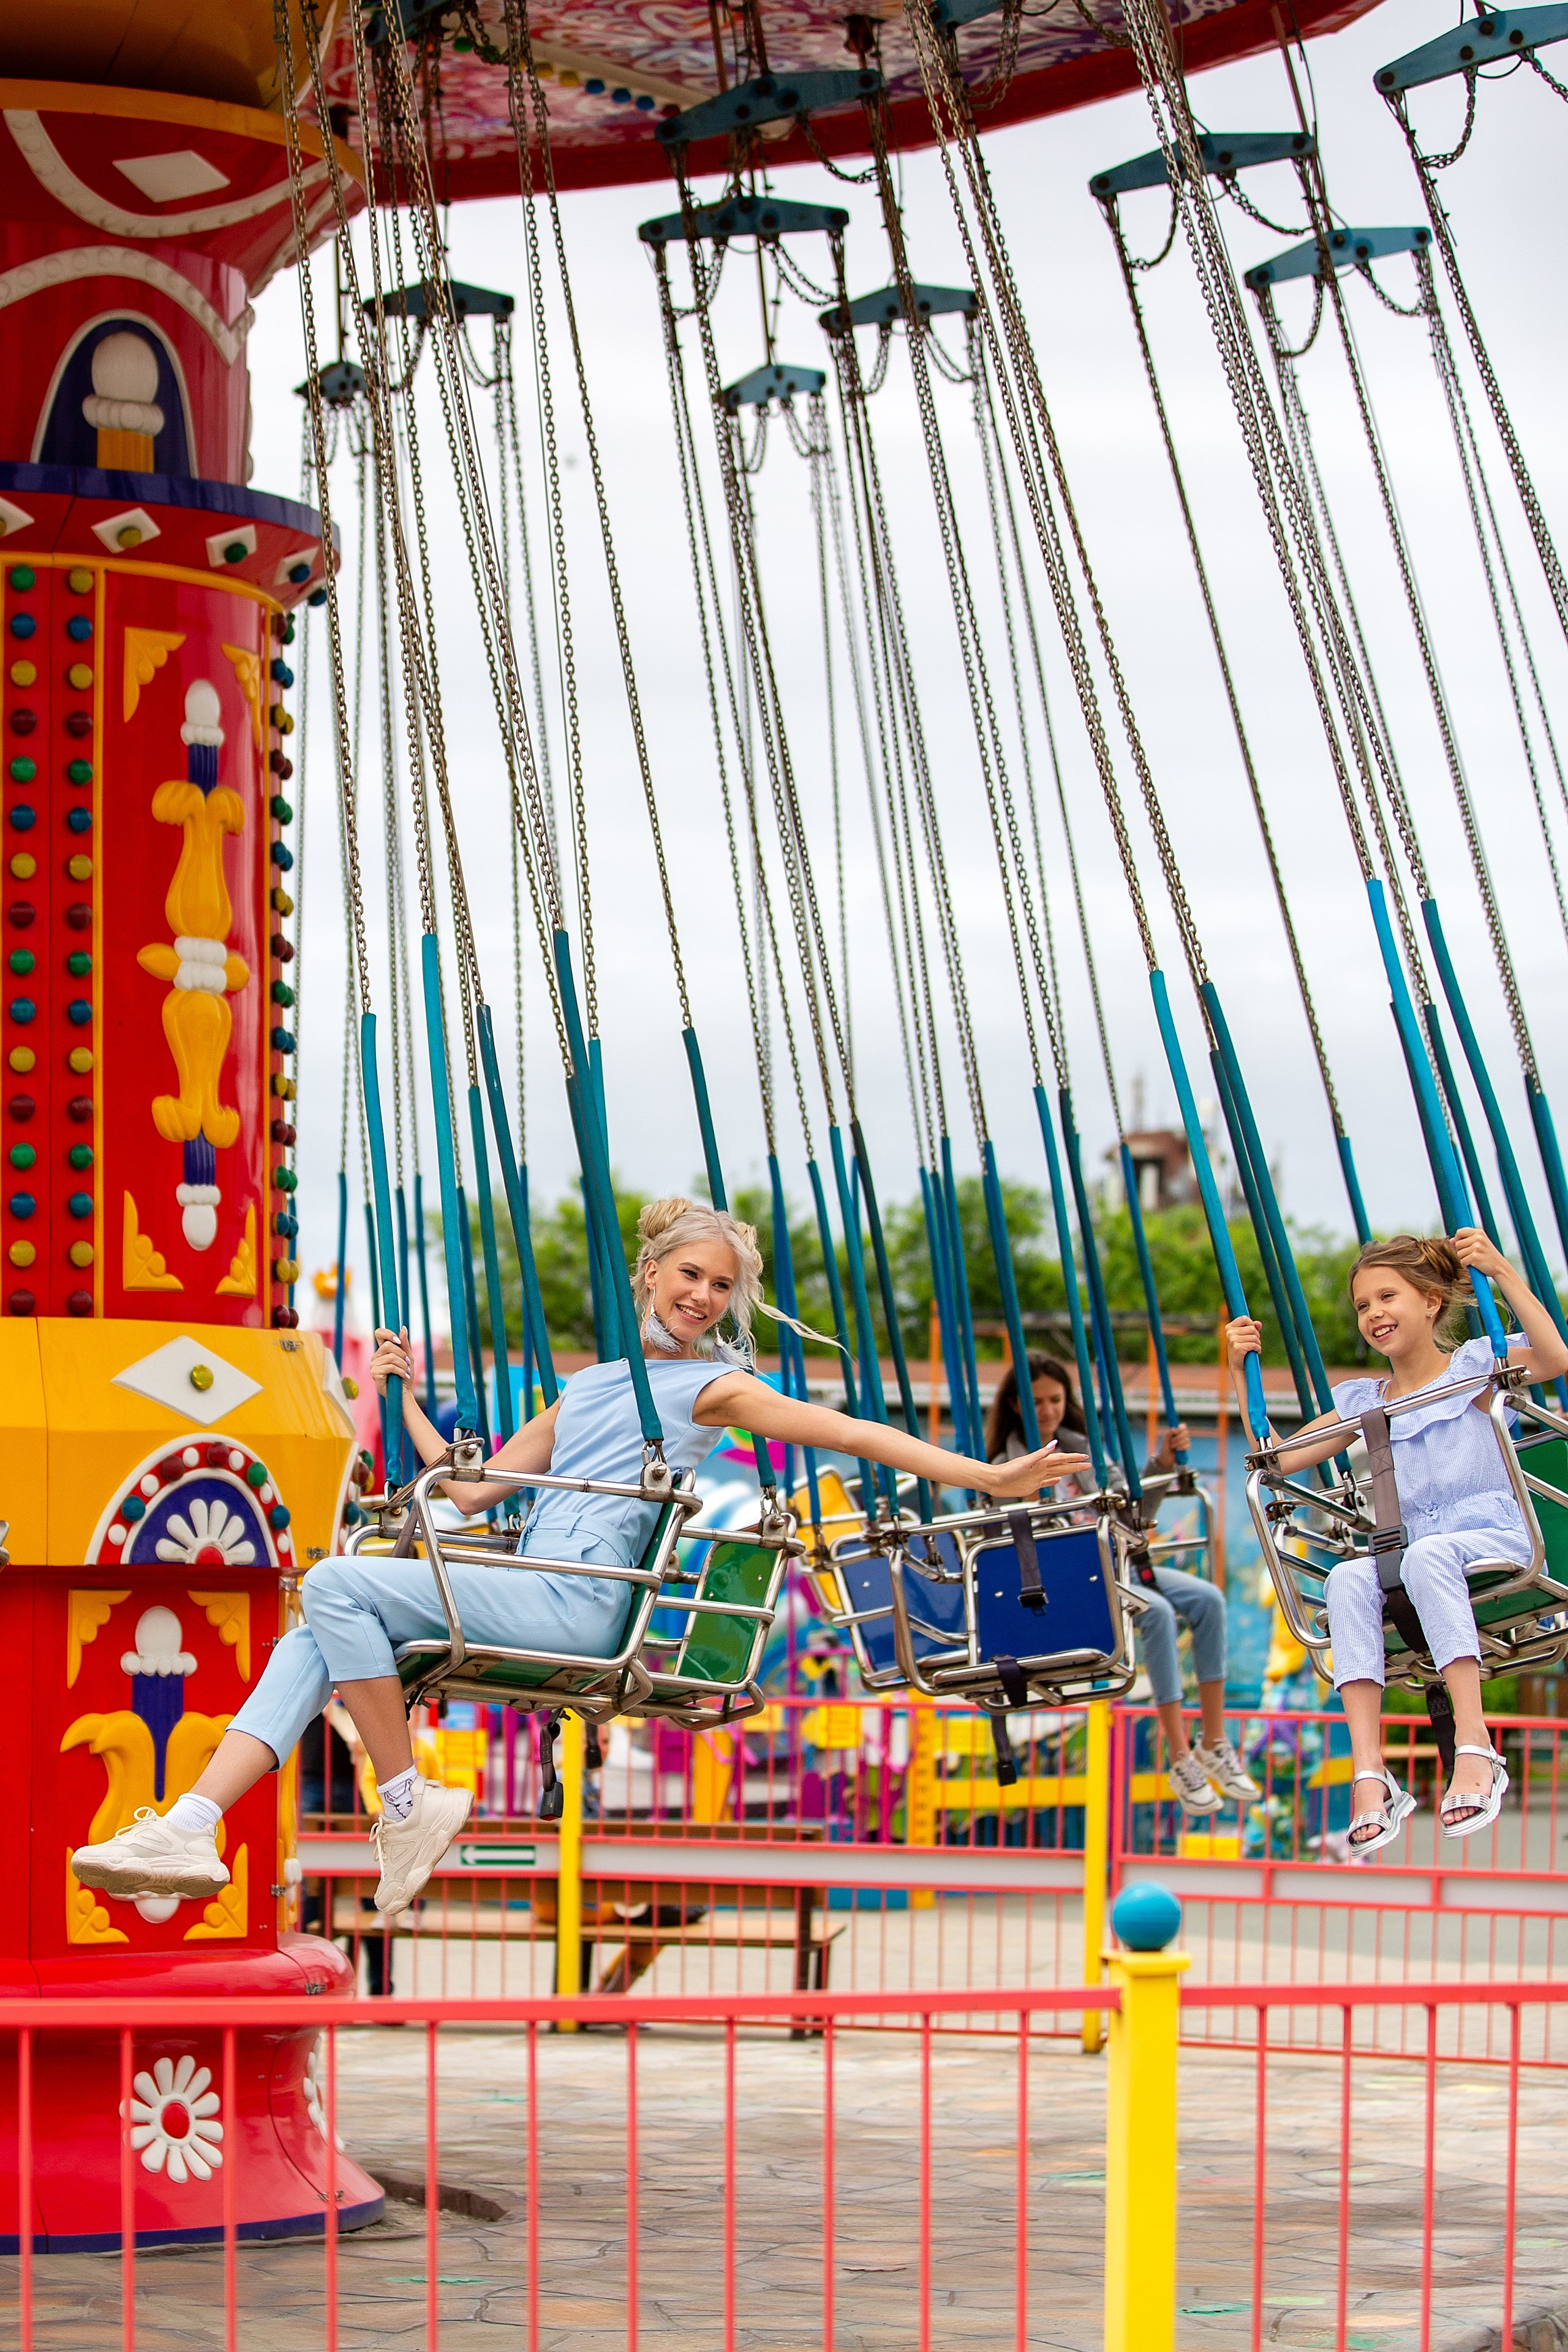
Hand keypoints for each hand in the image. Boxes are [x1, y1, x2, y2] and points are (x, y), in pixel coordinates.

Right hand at [371, 1325, 413, 1399]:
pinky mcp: (374, 1373)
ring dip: (403, 1364)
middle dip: (402, 1354)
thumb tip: (403, 1328)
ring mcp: (374, 1365)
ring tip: (406, 1371)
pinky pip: (390, 1367)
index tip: (399, 1341)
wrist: (403, 1392)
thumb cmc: (404, 1375)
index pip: (379, 1333)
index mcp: (382, 1350)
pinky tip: (403, 1376)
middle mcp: (376, 1356)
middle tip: (408, 1362)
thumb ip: (404, 1344)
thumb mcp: (407, 1357)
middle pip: (388, 1346)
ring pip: (391, 1357)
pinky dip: (400, 1371)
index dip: (388, 1333)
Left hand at [979, 1446, 1093, 1498]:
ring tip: (1078, 1469)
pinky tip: (1058, 1479)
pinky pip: (1046, 1482)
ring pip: (1057, 1473)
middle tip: (1088, 1464)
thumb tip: (1054, 1444)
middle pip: (1062, 1466)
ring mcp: (1036, 1477)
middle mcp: (1040, 1468)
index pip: (1061, 1458)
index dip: (1073, 1458)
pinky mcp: (1032, 1485)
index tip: (1084, 1457)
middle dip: (1075, 1465)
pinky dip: (1053, 1481)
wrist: (995, 1481)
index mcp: (1040, 1462)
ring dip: (1068, 1471)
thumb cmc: (1007, 1471)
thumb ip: (1040, 1454)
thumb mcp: (1025, 1462)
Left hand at [1152, 1422, 1189, 1470]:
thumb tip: (1175, 1428)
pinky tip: (1177, 1449)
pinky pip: (1188, 1445)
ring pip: (1187, 1439)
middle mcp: (1182, 1436)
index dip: (1181, 1428)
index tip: (1176, 1432)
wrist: (1166, 1458)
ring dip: (1178, 1443)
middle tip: (1171, 1441)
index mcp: (1176, 1432)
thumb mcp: (1165, 1440)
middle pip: (1186, 1433)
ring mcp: (1185, 1442)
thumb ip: (1169, 1433)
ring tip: (1172, 1447)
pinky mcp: (1186, 1448)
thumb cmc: (1165, 1448)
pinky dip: (1182, 1447)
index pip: (1183, 1426)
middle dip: (1178, 1437)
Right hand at [1224, 1316, 1261, 1369]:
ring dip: (1257, 1343)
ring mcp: (1232, 1339)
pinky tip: (1255, 1352)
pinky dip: (1258, 1348)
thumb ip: (1252, 1327)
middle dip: (1256, 1336)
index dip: (1252, 1324)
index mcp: (1229, 1327)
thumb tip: (1258, 1323)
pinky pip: (1254, 1344)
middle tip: (1254, 1342)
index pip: (1244, 1318)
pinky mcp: (1237, 1347)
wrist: (1238, 1366)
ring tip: (1253, 1348)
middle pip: (1252, 1328)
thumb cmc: (1242, 1350)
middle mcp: (1229, 1332)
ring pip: (1254, 1337)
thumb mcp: (1245, 1337)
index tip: (1252, 1332)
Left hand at [1451, 1227, 1508, 1282]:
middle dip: (1461, 1251)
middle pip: (1458, 1244)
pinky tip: (1473, 1266)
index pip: (1459, 1232)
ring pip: (1459, 1253)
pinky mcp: (1475, 1257)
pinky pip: (1462, 1261)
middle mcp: (1478, 1238)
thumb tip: (1451, 1240)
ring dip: (1464, 1259)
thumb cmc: (1488, 1256)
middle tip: (1471, 1255)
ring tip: (1474, 1260)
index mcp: (1479, 1233)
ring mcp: (1477, 1247)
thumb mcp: (1479, 1244)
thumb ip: (1465, 1240)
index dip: (1457, 1239)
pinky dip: (1465, 1265)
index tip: (1463, 1246)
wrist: (1500, 1267)